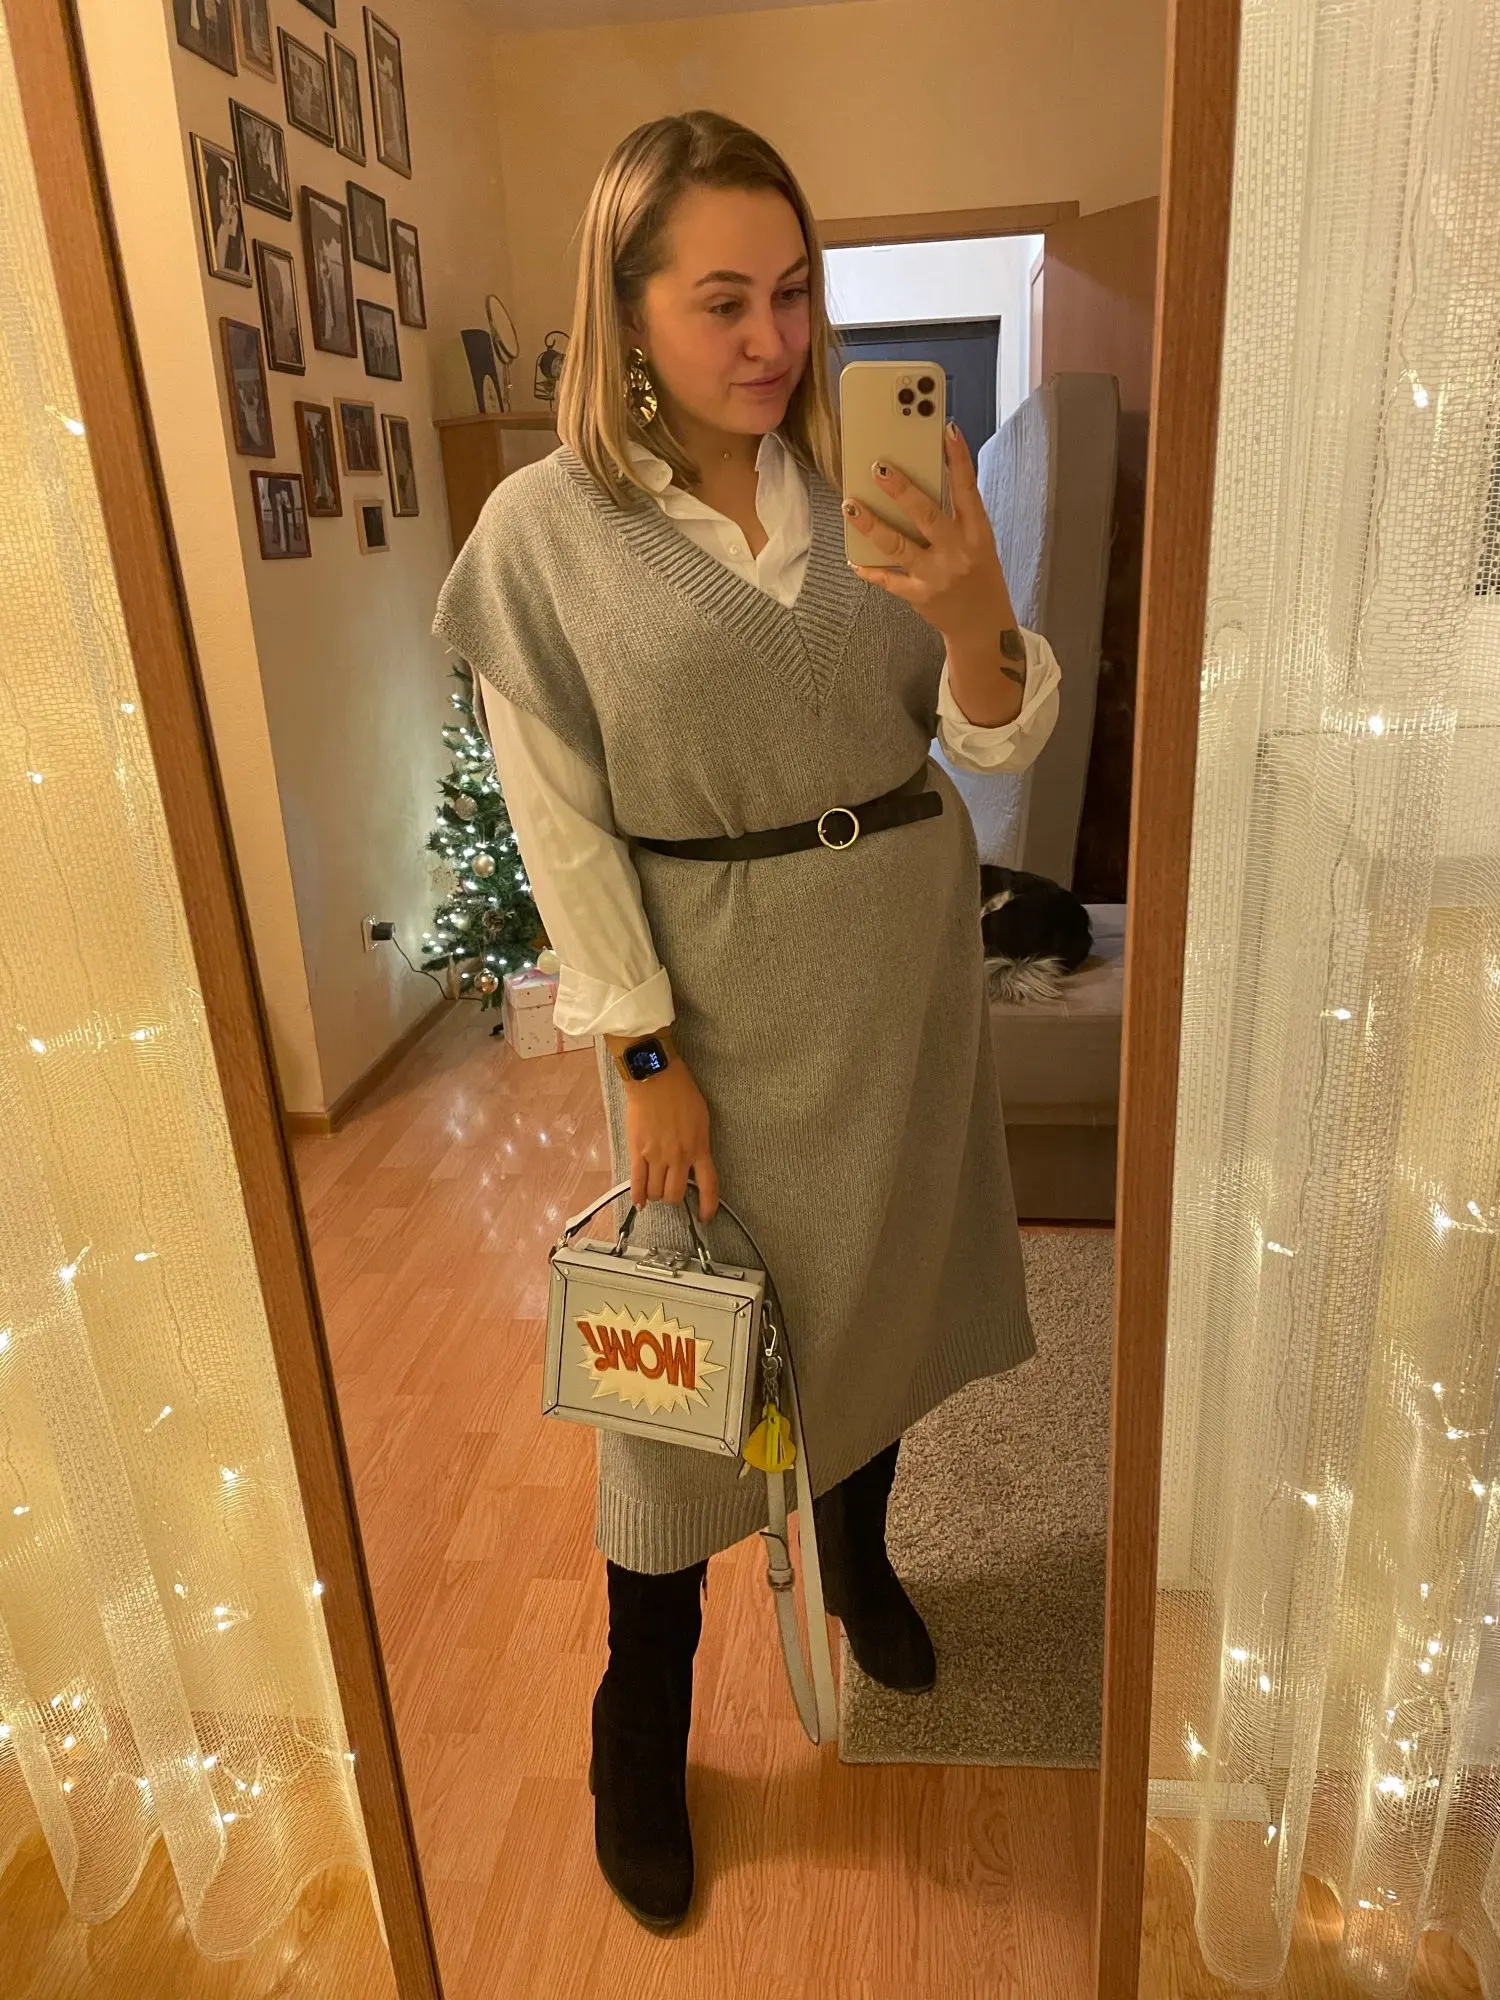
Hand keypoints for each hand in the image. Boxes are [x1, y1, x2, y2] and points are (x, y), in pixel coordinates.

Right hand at [624, 1061, 719, 1220]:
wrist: (655, 1078)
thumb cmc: (681, 1092)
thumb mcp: (701, 1119)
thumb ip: (699, 1144)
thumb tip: (693, 1162)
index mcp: (699, 1148)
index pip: (709, 1186)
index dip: (708, 1206)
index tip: (706, 1216)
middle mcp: (679, 1156)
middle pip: (676, 1194)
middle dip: (673, 1197)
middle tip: (670, 1190)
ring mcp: (657, 1156)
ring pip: (656, 1191)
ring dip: (655, 1194)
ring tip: (654, 1188)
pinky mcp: (637, 1151)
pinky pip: (637, 1182)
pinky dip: (638, 1196)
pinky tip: (639, 1202)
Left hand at [843, 423, 1019, 657]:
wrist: (983, 626)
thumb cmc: (978, 574)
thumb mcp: (978, 542)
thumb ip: (956, 516)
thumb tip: (922, 481)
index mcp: (977, 533)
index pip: (967, 489)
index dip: (958, 459)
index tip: (947, 431)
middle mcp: (957, 552)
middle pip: (926, 515)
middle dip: (901, 490)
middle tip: (879, 466)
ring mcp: (936, 575)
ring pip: (898, 545)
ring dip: (871, 524)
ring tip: (850, 505)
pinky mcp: (918, 596)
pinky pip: (887, 579)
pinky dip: (869, 568)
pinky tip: (853, 558)